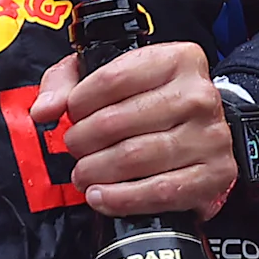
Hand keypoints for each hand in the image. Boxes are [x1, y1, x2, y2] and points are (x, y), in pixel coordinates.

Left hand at [28, 41, 235, 219]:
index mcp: (177, 59)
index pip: (113, 78)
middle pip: (120, 121)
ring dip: (97, 171)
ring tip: (83, 174)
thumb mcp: (110, 75)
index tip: (71, 114)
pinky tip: (101, 197)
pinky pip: (160, 191)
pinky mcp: (215, 174)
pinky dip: (122, 198)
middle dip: (83, 140)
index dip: (80, 101)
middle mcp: (199, 95)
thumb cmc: (151, 102)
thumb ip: (67, 83)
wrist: (202, 133)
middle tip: (74, 149)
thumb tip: (43, 109)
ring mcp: (210, 136)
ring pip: (137, 157)